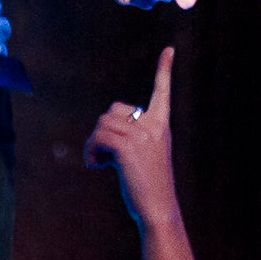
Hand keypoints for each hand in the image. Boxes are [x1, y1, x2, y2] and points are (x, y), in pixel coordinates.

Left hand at [84, 48, 179, 227]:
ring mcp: (142, 136)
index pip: (163, 92)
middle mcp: (154, 126)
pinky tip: (96, 166)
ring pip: (102, 124)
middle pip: (113, 110)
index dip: (164, 70)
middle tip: (103, 155)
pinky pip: (99, 137)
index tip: (169, 50)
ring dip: (93, 144)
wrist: (159, 209)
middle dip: (102, 131)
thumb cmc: (149, 187)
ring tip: (99, 162)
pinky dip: (91, 151)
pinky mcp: (127, 148)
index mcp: (161, 126)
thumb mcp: (146, 156)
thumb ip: (132, 137)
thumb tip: (105, 130)